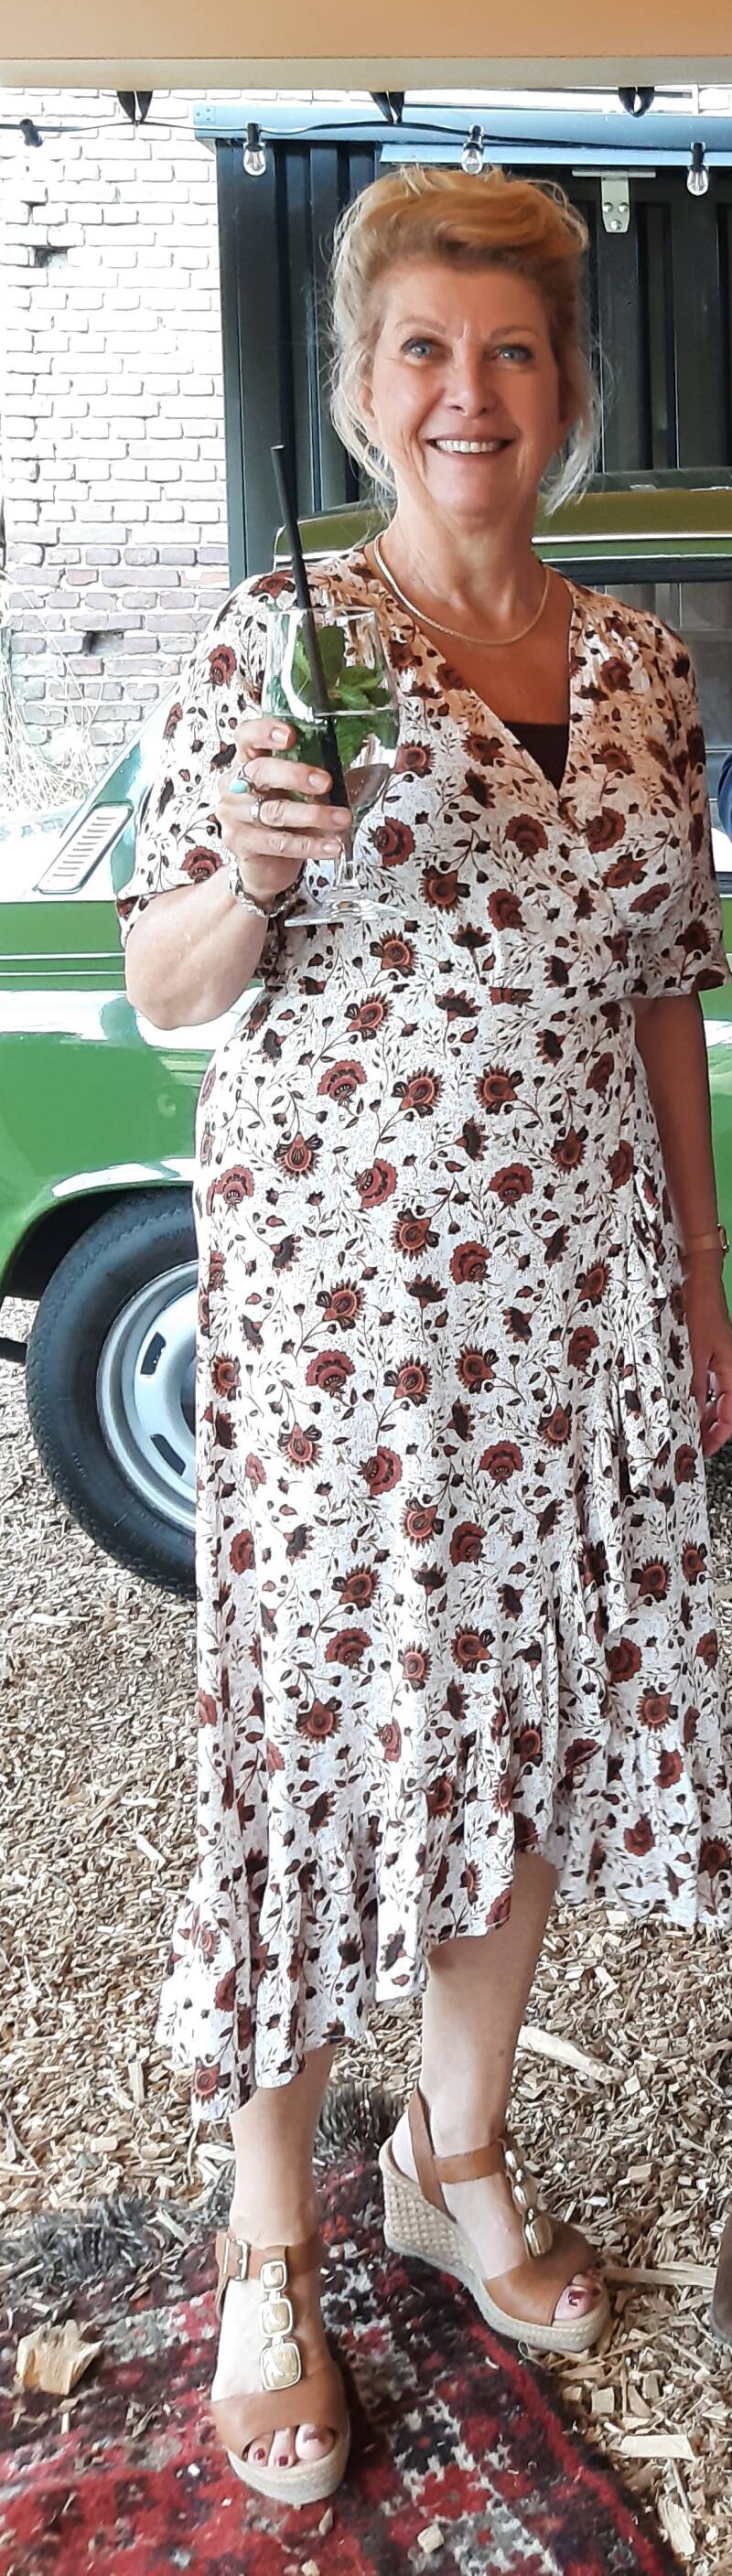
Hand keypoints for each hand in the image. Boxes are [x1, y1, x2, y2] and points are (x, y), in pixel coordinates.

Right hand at [217, 714, 351, 911]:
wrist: (265, 866)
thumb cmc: (283, 821)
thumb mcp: (299, 792)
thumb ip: (322, 774)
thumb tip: (375, 762)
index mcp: (247, 762)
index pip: (246, 736)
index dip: (264, 731)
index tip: (290, 734)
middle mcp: (235, 786)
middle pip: (261, 771)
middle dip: (296, 774)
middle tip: (326, 782)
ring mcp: (235, 816)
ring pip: (275, 811)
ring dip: (314, 815)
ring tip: (342, 819)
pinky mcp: (243, 844)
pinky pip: (279, 843)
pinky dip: (310, 844)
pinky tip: (331, 845)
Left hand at [683, 1259, 731, 1455]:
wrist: (697, 1280)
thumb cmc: (700, 1309)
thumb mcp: (693, 1353)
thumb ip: (694, 1385)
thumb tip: (692, 1414)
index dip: (717, 1437)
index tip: (701, 1451)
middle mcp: (729, 1368)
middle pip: (724, 1410)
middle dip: (708, 1429)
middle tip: (689, 1443)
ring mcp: (718, 1361)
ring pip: (715, 1398)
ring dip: (701, 1413)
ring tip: (682, 1425)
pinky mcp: (707, 1353)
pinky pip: (706, 1383)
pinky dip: (696, 1396)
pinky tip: (680, 1399)